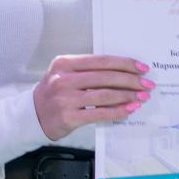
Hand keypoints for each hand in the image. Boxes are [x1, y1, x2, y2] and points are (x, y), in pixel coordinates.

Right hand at [32, 54, 152, 139]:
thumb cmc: (54, 93)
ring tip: (142, 97)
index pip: (101, 60)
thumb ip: (88, 70)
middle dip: (131, 80)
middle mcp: (64, 79)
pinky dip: (117, 111)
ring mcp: (65, 99)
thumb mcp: (64, 74)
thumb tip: (123, 72)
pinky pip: (99, 113)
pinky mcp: (68, 117)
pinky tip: (129, 109)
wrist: (32, 116)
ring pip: (104, 94)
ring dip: (127, 96)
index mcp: (65, 63)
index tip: (142, 67)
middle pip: (106, 77)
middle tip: (147, 84)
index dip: (125, 63)